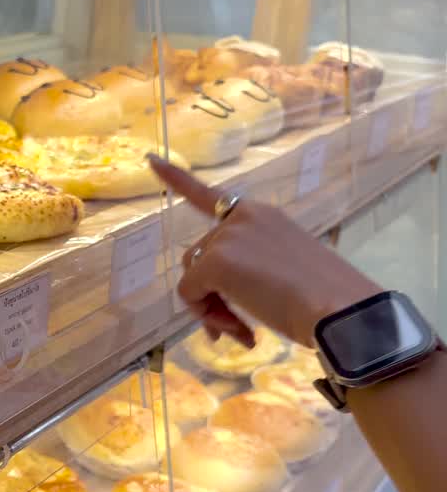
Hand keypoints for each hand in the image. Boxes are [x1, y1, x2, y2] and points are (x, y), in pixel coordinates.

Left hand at [148, 154, 380, 346]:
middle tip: (237, 327)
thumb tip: (205, 302)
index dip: (176, 179)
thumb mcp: (282, 270)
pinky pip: (190, 294)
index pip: (209, 193)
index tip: (150, 160)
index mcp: (261, 215)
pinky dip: (205, 315)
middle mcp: (242, 217)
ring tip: (244, 331)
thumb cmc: (323, 299)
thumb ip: (245, 271)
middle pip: (199, 257)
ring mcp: (227, 237)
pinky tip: (242, 329)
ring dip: (209, 309)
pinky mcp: (218, 261)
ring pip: (192, 277)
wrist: (341, 311)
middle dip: (210, 294)